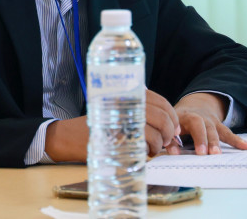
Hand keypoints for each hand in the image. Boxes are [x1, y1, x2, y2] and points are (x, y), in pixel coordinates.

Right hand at [44, 90, 183, 160]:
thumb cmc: (97, 124)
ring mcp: (122, 119)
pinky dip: (148, 150)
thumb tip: (167, 121)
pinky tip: (143, 152)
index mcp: (127, 93)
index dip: (172, 116)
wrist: (72, 135)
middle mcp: (125, 102)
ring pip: (155, 132)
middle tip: (166, 140)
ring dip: (159, 144)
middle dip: (169, 131)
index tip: (175, 127)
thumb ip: (137, 108)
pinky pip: (143, 144)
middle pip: (161, 116)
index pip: (160, 101)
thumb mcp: (115, 107)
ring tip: (153, 149)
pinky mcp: (119, 136)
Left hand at [166, 92, 246, 155]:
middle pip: (201, 125)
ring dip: (216, 142)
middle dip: (202, 139)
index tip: (178, 150)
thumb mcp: (172, 126)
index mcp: (183, 116)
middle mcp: (198, 117)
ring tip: (217, 154)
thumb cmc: (179, 121)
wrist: (194, 106)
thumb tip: (172, 152)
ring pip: (215, 130)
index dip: (181, 135)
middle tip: (202, 153)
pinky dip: (238, 141)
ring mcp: (210, 121)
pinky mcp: (219, 127)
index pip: (184, 123)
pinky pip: (228, 134)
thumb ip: (170, 139)